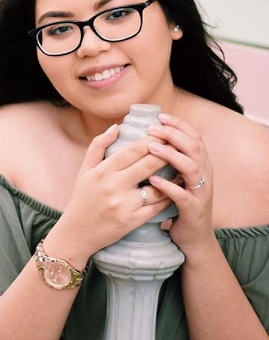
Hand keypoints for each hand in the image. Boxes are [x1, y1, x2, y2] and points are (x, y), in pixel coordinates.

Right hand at [48, 123, 173, 265]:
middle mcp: (114, 186)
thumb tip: (116, 127)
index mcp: (102, 171)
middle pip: (148, 165)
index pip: (133, 150)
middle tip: (178, 147)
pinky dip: (168, 197)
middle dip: (167, 154)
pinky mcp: (132, 221)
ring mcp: (124, 205)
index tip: (164, 134)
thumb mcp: (84, 170)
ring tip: (181, 169)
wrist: (76, 233)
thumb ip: (98, 146)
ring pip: (157, 187)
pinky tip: (174, 190)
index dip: (152, 140)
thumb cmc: (81, 199)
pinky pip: (157, 207)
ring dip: (172, 177)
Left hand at [146, 113, 214, 256]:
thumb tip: (149, 139)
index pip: (193, 137)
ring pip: (191, 167)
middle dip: (173, 134)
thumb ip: (169, 161)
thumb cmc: (178, 204)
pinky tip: (152, 180)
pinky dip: (168, 186)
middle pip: (193, 147)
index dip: (179, 125)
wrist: (192, 238)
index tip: (160, 116)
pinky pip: (182, 195)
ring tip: (151, 147)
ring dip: (171, 155)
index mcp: (199, 165)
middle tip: (152, 128)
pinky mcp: (193, 210)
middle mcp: (203, 175)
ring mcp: (200, 192)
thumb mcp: (177, 178)